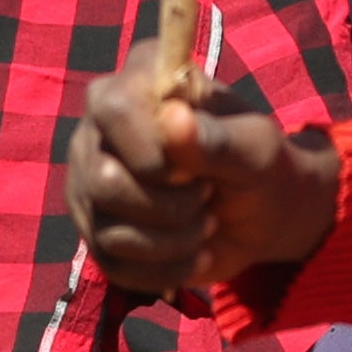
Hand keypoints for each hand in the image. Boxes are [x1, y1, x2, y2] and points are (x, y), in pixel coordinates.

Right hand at [64, 56, 342, 296]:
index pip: (113, 108)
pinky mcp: (96, 230)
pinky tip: (193, 254)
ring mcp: (89, 181)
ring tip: (205, 224)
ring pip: (108, 231)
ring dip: (173, 241)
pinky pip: (113, 266)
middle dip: (170, 206)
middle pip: (103, 181)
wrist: (262, 212)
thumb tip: (173, 118)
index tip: (196, 169)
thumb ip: (217, 137)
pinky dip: (165, 270)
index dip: (152, 150)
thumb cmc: (260, 163)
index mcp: (139, 82)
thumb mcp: (256, 148)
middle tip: (206, 195)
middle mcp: (99, 129)